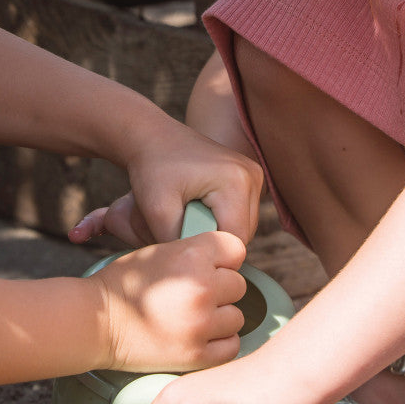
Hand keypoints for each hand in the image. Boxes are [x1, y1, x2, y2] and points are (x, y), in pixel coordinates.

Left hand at [70, 126, 262, 247]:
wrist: (153, 137)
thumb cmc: (151, 169)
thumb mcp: (156, 209)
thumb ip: (175, 241)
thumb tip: (191, 266)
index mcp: (236, 181)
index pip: (234, 239)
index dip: (210, 251)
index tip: (183, 248)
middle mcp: (252, 175)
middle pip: (243, 234)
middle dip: (213, 240)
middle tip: (183, 232)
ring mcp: (253, 174)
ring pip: (243, 225)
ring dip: (217, 230)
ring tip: (189, 219)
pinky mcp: (248, 176)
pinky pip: (240, 212)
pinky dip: (220, 218)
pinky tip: (197, 210)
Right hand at [91, 230, 247, 373]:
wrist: (96, 322)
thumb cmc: (124, 284)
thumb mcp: (158, 251)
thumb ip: (195, 253)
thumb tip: (228, 264)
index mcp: (192, 255)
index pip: (235, 249)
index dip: (222, 258)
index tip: (208, 267)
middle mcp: (201, 287)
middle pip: (238, 285)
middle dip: (219, 289)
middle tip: (192, 295)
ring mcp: (201, 323)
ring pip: (236, 316)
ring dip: (219, 318)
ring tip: (191, 317)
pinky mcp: (198, 354)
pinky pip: (231, 345)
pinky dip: (218, 342)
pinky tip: (197, 336)